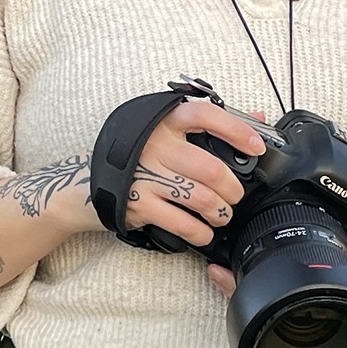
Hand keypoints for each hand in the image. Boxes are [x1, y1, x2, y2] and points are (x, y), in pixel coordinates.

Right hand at [104, 98, 266, 250]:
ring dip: (220, 212)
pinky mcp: (139, 204)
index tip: (256, 146)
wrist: (89, 182)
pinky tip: (204, 232)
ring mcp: (146, 176)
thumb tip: (257, 117)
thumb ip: (211, 124)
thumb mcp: (167, 130)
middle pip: (211, 168)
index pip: (206, 115)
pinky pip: (181, 222)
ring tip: (221, 214)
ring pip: (201, 198)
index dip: (237, 130)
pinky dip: (200, 232)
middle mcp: (156, 146)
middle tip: (235, 195)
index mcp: (166, 122)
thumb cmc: (138, 154)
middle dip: (233, 188)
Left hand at [206, 205, 346, 311]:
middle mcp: (324, 304)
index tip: (226, 272)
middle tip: (215, 270)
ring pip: (273, 302)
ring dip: (248, 287)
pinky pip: (283, 293)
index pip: (287, 295)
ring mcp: (318, 304)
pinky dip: (263, 282)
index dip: (254, 287)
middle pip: (272, 303)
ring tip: (220, 270)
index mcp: (338, 291)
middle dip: (242, 289)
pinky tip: (244, 268)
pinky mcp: (316, 298)